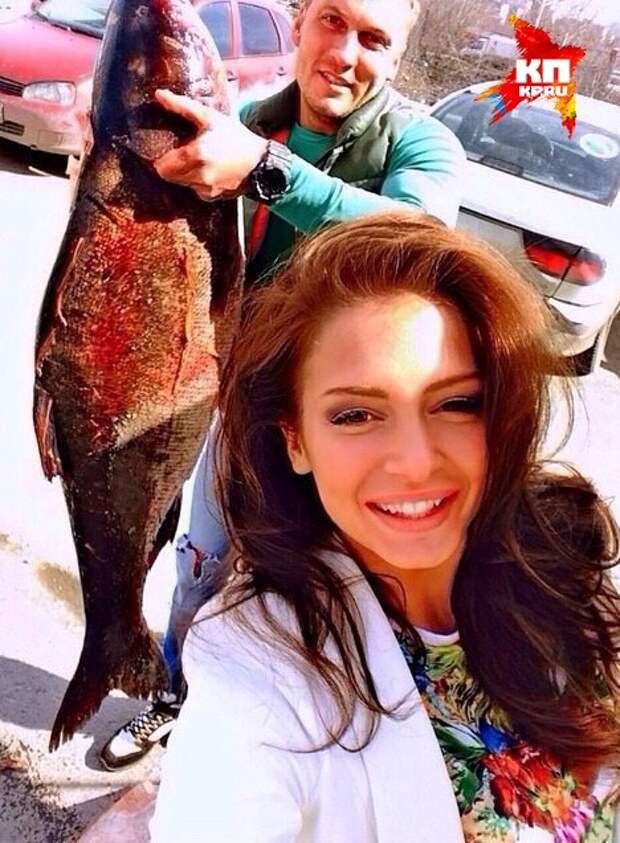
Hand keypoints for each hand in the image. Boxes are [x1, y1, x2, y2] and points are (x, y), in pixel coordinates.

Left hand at [153, 89, 267, 199]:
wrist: (260, 162)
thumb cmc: (236, 137)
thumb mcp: (210, 117)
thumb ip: (182, 106)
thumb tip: (159, 95)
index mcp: (196, 154)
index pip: (161, 166)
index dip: (158, 159)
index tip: (162, 151)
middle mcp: (199, 175)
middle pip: (169, 177)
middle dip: (170, 165)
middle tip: (179, 153)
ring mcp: (206, 189)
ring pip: (181, 184)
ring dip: (182, 174)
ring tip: (195, 160)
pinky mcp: (212, 197)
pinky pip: (195, 190)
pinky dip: (196, 182)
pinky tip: (207, 170)